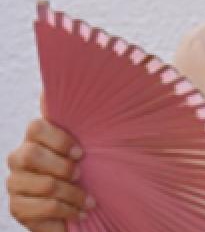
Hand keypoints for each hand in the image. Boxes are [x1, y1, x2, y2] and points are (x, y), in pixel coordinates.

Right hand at [5, 92, 95, 230]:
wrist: (77, 200)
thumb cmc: (86, 163)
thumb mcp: (90, 139)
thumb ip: (83, 118)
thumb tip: (73, 90)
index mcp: (37, 135)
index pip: (36, 126)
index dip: (59, 139)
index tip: (80, 152)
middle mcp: (20, 155)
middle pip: (31, 154)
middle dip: (62, 167)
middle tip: (81, 174)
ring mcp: (15, 181)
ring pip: (43, 185)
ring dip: (72, 194)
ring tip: (89, 200)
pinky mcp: (17, 206)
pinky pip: (42, 208)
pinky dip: (66, 211)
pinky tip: (79, 212)